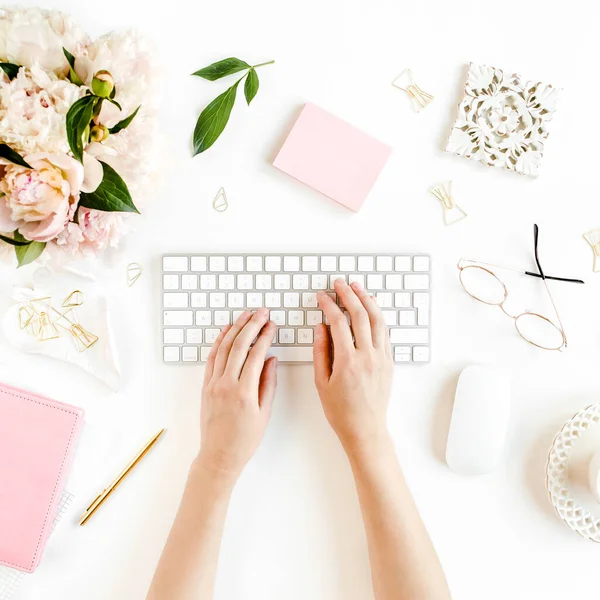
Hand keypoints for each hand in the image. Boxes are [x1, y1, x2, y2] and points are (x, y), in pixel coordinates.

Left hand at [199, 309, 277, 478]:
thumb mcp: (264, 412)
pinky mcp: (205, 386)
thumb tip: (271, 359)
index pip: (255, 354)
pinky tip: (226, 332)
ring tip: (245, 315)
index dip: (265, 336)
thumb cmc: (244, 439)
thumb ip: (268, 383)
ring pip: (223, 348)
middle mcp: (226, 384)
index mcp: (244, 392)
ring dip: (235, 329)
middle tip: (261, 312)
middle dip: (251, 325)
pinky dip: (218, 342)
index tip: (272, 324)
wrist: (219, 455)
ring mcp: (213, 384)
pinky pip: (211, 358)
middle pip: (238, 346)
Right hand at [313, 280, 392, 451]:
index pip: (338, 323)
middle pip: (360, 315)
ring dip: (367, 300)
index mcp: (348, 362)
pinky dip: (378, 316)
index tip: (322, 296)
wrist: (365, 429)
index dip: (328, 305)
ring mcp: (381, 358)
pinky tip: (371, 308)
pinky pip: (385, 332)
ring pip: (377, 320)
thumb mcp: (322, 382)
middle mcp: (368, 356)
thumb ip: (320, 351)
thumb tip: (320, 327)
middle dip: (348, 295)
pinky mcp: (389, 362)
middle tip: (339, 284)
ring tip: (357, 288)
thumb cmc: (340, 410)